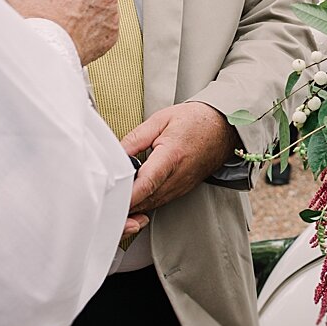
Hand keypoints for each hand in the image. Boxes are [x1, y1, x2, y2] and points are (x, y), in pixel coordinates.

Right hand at [4, 0, 165, 65]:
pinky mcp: (111, 37)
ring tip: (61, 21)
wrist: (39, 54)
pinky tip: (70, 34)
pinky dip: (89, 30)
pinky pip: (103, 28)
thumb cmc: (32, 16)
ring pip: (101, 8)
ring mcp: (112, 16)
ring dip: (85, 12)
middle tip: (58, 3)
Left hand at [119, 102, 236, 219]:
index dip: (126, 195)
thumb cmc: (195, 121)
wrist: (224, 126)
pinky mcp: (182, 190)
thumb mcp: (161, 119)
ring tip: (113, 199)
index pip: (146, 183)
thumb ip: (135, 138)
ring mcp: (181, 186)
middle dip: (123, 204)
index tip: (110, 199)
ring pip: (150, 206)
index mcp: (172, 155)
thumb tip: (114, 153)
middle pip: (145, 200)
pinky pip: (158, 203)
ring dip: (132, 206)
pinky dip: (143, 203)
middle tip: (103, 201)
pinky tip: (132, 196)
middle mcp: (178, 176)